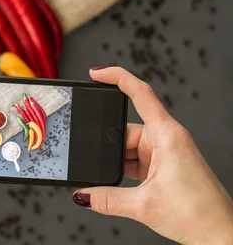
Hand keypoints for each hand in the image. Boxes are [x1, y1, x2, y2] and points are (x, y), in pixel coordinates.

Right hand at [73, 67, 232, 244]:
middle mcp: (167, 138)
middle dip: (108, 146)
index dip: (117, 77)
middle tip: (97, 163)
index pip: (140, 94)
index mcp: (167, 135)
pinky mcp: (163, 165)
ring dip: (118, 163)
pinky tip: (121, 184)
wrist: (220, 235)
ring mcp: (165, 152)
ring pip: (128, 147)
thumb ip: (107, 198)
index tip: (96, 73)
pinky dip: (124, 169)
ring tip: (120, 184)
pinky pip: (135, 159)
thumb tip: (82, 194)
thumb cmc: (199, 214)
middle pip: (125, 128)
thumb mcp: (144, 206)